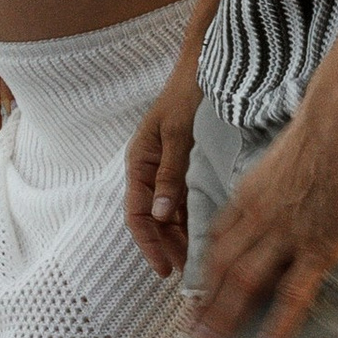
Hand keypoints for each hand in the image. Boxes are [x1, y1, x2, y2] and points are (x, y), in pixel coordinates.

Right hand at [124, 73, 200, 271]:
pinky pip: (178, 200)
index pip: (137, 213)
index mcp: (139, 161)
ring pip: (164, 212)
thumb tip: (160, 216)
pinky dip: (185, 220)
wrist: (200, 64)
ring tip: (190, 262)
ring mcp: (163, 168)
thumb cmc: (186, 93)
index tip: (163, 267)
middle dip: (162, 246)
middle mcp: (147, 168)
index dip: (148, 243)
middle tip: (181, 273)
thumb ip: (170, 174)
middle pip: (149, 218)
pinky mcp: (179, 165)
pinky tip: (197, 235)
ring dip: (174, 237)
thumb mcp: (179, 133)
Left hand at [188, 95, 337, 337]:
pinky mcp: (317, 246)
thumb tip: (268, 201)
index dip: (203, 272)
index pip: (215, 243)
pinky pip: (293, 290)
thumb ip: (266, 188)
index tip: (197, 294)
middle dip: (206, 304)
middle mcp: (256, 220)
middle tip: (195, 333)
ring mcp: (284, 235)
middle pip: (221, 268)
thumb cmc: (316, 134)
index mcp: (246, 199)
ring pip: (245, 283)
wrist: (337, 124)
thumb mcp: (275, 162)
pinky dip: (280, 320)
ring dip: (227, 316)